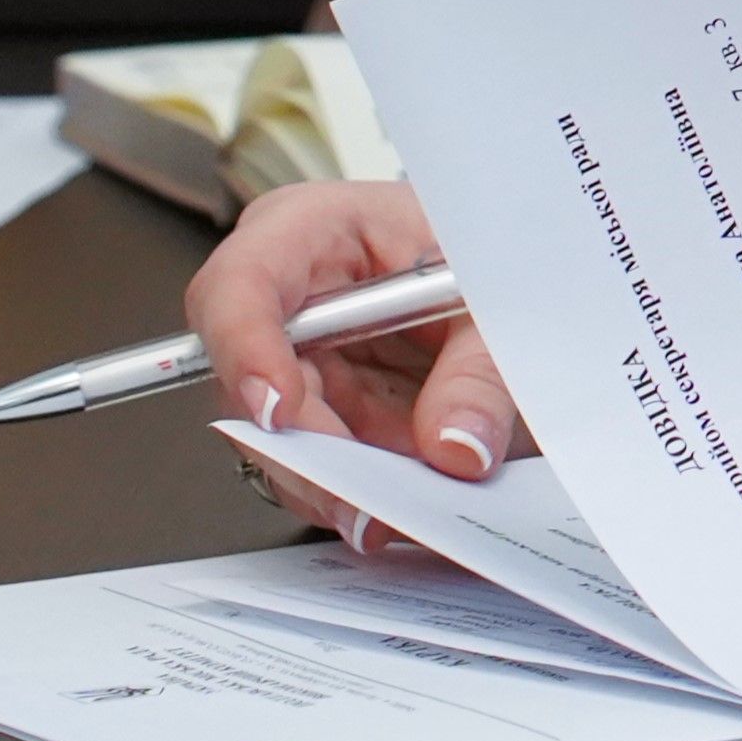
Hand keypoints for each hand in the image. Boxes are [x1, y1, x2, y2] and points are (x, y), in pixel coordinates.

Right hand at [181, 180, 530, 544]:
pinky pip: (324, 470)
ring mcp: (298, 365)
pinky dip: (366, 492)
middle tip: (366, 501)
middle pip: (249, 389)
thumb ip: (479, 368)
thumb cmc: (478, 246)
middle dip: (309, 453)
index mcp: (308, 232)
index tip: (278, 407)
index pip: (238, 284)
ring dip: (343, 485)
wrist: (503, 267)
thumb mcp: (494, 290)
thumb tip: (455, 446)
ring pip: (285, 446)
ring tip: (404, 508)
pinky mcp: (323, 415)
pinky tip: (408, 502)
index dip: (244, 348)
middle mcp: (285, 302)